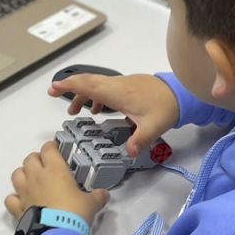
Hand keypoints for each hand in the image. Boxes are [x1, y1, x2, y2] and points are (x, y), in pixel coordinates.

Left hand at [5, 141, 109, 225]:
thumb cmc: (73, 215)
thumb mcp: (90, 204)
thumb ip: (97, 197)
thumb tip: (103, 195)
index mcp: (55, 170)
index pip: (48, 149)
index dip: (51, 147)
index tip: (55, 149)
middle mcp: (37, 178)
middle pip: (30, 158)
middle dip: (37, 159)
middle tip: (45, 164)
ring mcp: (25, 192)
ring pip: (17, 174)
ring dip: (23, 173)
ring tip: (31, 178)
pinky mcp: (19, 208)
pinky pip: (11, 198)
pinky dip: (14, 197)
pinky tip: (21, 200)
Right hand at [48, 73, 178, 157]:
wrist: (180, 93)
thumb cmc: (165, 107)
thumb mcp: (154, 127)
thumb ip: (140, 140)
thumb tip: (130, 153)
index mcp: (117, 93)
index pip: (88, 86)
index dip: (70, 86)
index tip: (54, 88)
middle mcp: (116, 85)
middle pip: (87, 81)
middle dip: (69, 86)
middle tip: (53, 93)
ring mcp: (121, 84)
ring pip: (95, 84)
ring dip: (82, 93)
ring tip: (74, 110)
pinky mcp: (127, 86)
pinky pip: (104, 87)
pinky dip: (95, 95)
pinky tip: (96, 109)